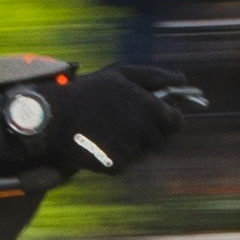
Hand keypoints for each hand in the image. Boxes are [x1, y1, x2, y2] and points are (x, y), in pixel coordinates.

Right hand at [27, 63, 192, 174]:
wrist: (55, 117)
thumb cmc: (91, 91)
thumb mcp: (123, 73)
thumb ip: (156, 76)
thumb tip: (184, 81)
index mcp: (149, 107)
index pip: (177, 123)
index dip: (170, 120)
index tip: (161, 117)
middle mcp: (143, 131)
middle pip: (162, 140)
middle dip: (152, 132)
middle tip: (132, 122)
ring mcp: (130, 151)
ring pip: (145, 153)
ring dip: (136, 144)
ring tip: (114, 130)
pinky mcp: (116, 167)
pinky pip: (128, 163)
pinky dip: (120, 155)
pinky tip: (103, 142)